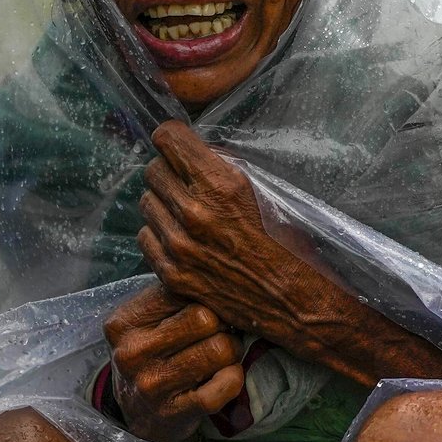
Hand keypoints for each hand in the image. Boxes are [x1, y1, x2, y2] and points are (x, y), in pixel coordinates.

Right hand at [103, 282, 243, 441]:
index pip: (180, 291)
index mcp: (124, 322)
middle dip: (223, 324)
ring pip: (219, 350)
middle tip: (221, 333)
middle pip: (205, 319)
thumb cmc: (151, 355)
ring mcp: (151, 385)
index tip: (210, 309)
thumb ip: (173, 295)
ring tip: (223, 355)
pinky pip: (223, 387)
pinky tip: (226, 377)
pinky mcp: (174, 412)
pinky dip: (234, 379)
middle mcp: (132, 353)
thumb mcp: (147, 321)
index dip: (205, 298)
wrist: (138, 412)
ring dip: (232, 351)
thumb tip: (219, 274)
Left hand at [138, 123, 441, 386]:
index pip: (166, 138)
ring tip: (187, 213)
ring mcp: (180, 245)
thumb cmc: (291, 246)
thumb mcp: (267, 192)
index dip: (173, 139)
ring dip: (163, 204)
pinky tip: (183, 238)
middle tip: (187, 182)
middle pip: (153, 169)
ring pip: (146, 202)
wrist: (296, 303)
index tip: (178, 145)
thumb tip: (194, 152)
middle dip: (169, 172)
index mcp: (221, 184)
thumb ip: (224, 170)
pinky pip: (145, 236)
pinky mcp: (173, 273)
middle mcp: (195, 212)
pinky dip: (159, 234)